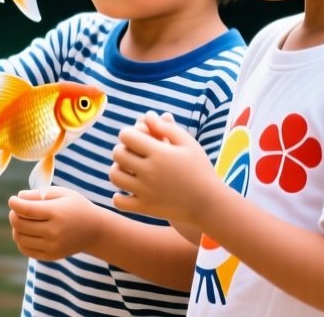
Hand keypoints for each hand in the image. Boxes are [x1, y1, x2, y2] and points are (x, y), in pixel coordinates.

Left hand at [7, 187, 104, 260]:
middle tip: (18, 210)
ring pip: (19, 237)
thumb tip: (19, 197)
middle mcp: (54, 232)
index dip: (14, 204)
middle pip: (19, 224)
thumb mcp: (62, 193)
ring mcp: (52, 246)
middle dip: (13, 214)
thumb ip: (39, 194)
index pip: (26, 210)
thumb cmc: (76, 207)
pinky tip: (28, 232)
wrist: (95, 231)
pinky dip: (21, 240)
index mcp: (56, 213)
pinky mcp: (51, 256)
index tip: (13, 200)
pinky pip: (25, 249)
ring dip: (16, 227)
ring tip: (23, 220)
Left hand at [109, 112, 224, 225]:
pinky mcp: (145, 208)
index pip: (127, 136)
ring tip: (128, 170)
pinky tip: (128, 190)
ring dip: (118, 169)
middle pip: (118, 153)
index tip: (137, 138)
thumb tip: (148, 116)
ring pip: (114, 176)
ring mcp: (145, 191)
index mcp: (159, 153)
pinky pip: (119, 202)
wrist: (209, 203)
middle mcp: (149, 171)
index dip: (129, 133)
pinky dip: (118, 197)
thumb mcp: (188, 143)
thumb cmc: (200, 169)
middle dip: (122, 149)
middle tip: (132, 153)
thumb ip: (167, 127)